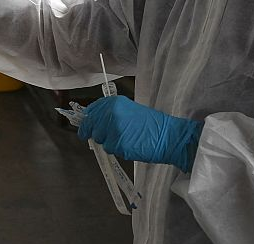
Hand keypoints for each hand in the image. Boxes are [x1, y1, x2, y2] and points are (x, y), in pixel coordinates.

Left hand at [77, 95, 203, 172]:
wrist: (167, 136)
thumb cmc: (151, 124)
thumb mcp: (129, 110)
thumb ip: (111, 113)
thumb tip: (93, 121)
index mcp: (113, 103)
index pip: (91, 111)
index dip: (87, 121)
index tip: (85, 126)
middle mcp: (110, 114)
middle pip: (92, 127)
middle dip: (97, 134)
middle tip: (109, 137)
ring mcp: (113, 129)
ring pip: (101, 140)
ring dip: (109, 142)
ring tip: (126, 139)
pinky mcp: (117, 144)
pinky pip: (110, 149)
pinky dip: (118, 150)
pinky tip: (130, 145)